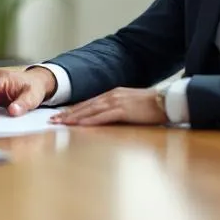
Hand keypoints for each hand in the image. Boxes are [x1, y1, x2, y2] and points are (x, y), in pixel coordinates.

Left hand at [49, 87, 165, 126]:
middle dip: (68, 113)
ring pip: (90, 111)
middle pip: (85, 106)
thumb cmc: (151, 107)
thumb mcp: (130, 105)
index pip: (88, 103)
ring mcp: (116, 102)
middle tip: (52, 120)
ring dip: (74, 117)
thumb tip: (106, 117)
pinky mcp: (123, 110)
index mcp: (113, 94)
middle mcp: (111, 96)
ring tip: (61, 123)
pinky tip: (80, 125)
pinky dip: (89, 121)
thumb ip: (117, 109)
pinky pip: (102, 117)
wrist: (166, 102)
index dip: (73, 109)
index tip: (60, 115)